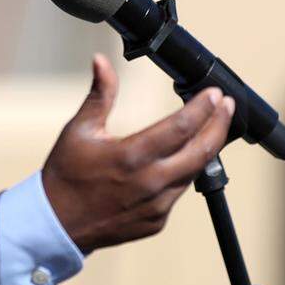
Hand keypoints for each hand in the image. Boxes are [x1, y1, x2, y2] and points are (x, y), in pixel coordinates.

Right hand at [41, 54, 234, 254]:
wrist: (57, 222)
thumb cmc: (66, 174)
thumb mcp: (79, 130)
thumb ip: (100, 95)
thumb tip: (101, 61)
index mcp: (131, 156)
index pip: (181, 126)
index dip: (203, 107)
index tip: (215, 93)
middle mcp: (150, 183)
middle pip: (201, 151)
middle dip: (219, 125)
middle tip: (226, 106)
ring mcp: (157, 205)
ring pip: (194, 172)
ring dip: (205, 148)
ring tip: (211, 127)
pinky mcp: (157, 221)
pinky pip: (179, 193)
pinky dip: (184, 172)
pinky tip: (181, 158)